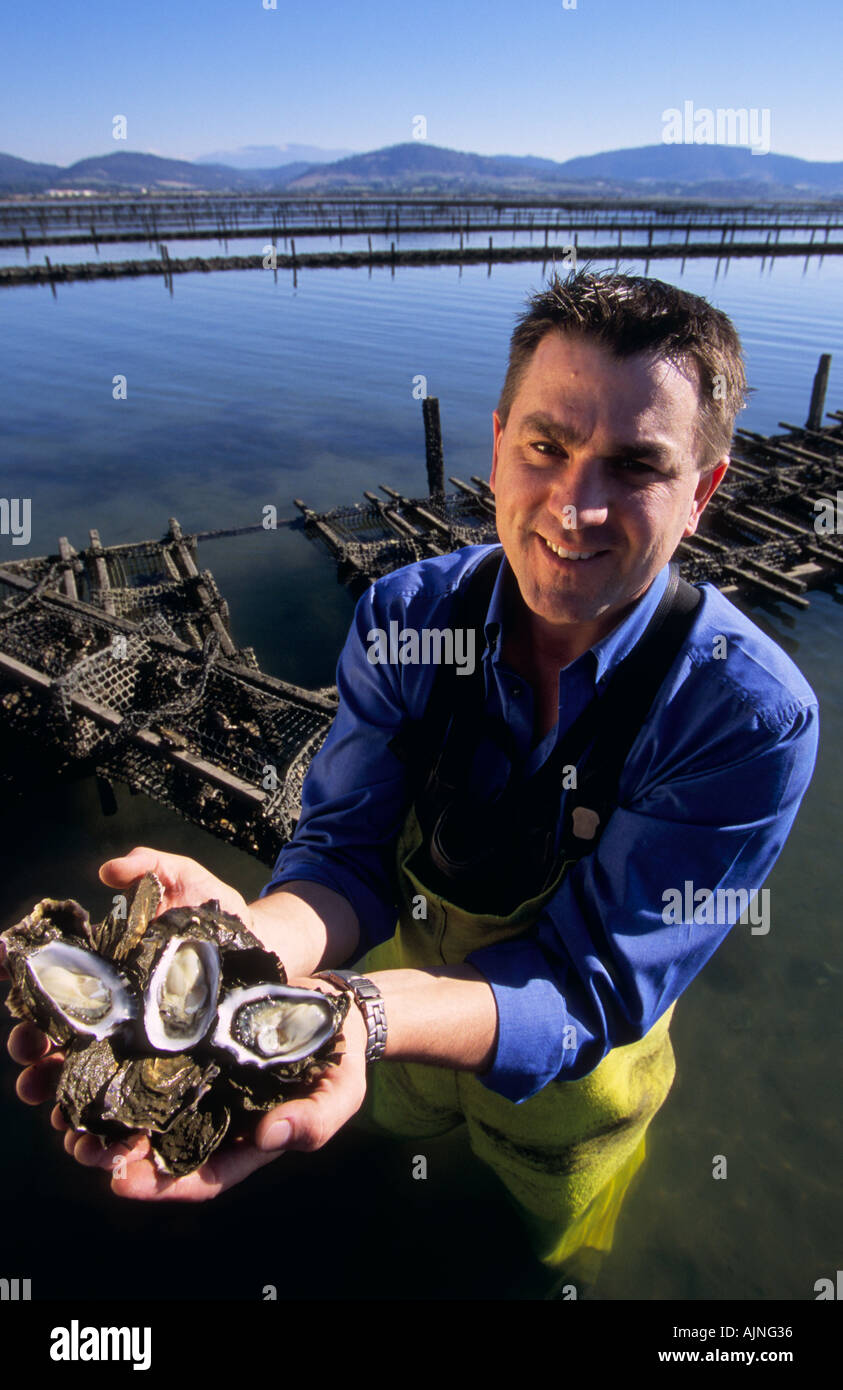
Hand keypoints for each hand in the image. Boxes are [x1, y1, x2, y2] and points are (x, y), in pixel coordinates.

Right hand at [1, 847, 253, 1189]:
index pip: (53, 994)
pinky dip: (113, 1137)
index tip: (17, 1010)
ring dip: (64, 1112)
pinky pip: (135, 1117)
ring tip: (60, 1123)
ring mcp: (142, 1052)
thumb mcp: (186, 880)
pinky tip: (105, 1148)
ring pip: (86, 1092)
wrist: (272, 947)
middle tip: (30, 1065)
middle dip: (34, 1061)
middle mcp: (116, 1018)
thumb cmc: (221, 913)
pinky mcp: (175, 1078)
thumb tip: (108, 871)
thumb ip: (150, 866)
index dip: (27, 1004)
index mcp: (108, 976)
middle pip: (58, 1048)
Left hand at [68, 977, 369, 1200]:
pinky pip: (154, 1056)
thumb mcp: (339, 1096)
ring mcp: (201, 1079)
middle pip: (159, 1147)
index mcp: (245, 1143)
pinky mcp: (192, 1039)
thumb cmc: (340, 1062)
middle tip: (81, 1148)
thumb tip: (270, 1138)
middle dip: (117, 1153)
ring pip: (147, 1106)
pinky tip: (95, 1054)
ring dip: (109, 1112)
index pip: (200, 1176)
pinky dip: (125, 1061)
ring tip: (71, 1111)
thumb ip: (312, 1122)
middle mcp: (215, 1117)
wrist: (338, 1006)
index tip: (123, 1181)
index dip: (161, 1184)